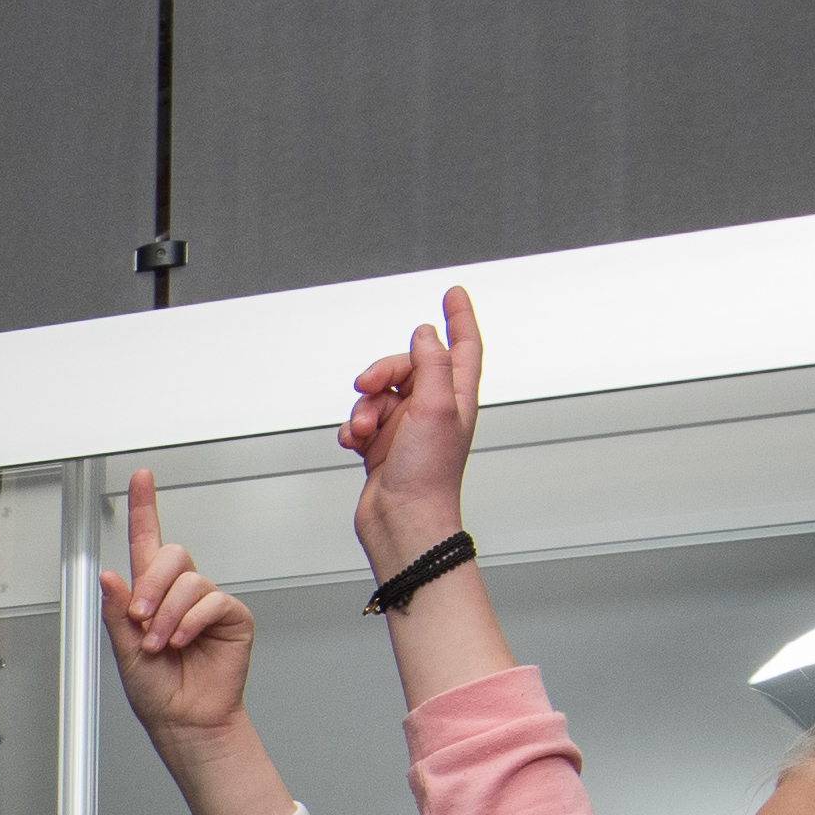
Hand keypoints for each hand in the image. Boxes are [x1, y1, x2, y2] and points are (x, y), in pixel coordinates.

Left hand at [103, 471, 278, 762]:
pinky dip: (192, 620)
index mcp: (150, 595)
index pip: (147, 542)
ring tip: (161, 644)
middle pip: (172, 554)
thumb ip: (118, 611)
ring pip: (190, 581)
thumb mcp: (124, 650)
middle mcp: (180, 593)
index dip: (144, 507)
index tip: (141, 477)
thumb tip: (109, 576)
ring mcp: (207, 603)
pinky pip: (213, 600)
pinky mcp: (231, 617)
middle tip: (141, 619)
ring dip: (168, 614)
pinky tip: (183, 641)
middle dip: (152, 584)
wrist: (184, 720)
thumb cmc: (156, 690)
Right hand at [337, 290, 484, 569]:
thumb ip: (433, 364)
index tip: (454, 294)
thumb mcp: (437, 408)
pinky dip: (352, 427)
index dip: (460, 317)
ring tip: (364, 429)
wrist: (402, 521)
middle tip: (369, 385)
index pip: (463, 346)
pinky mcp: (381, 445)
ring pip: (378, 393)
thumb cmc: (428, 478)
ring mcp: (406, 427)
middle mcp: (433, 409)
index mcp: (456, 397)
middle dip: (383, 371)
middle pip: (407, 365)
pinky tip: (354, 441)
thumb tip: (427, 334)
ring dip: (363, 407)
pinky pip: (360, 419)